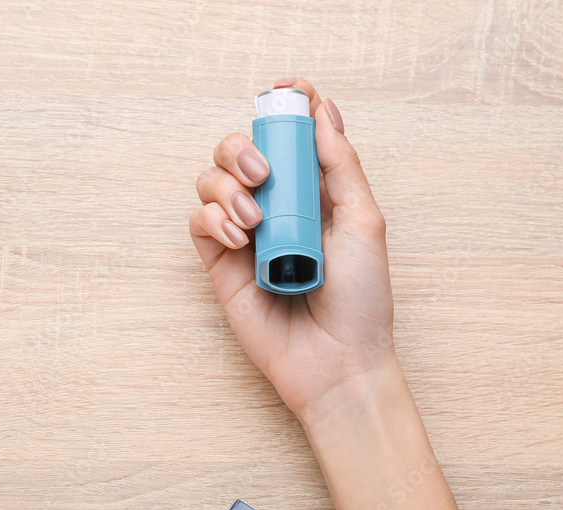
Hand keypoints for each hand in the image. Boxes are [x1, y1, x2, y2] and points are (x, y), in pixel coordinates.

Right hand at [189, 77, 396, 426]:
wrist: (339, 363)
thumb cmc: (362, 299)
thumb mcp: (364, 221)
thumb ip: (341, 165)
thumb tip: (325, 110)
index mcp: (315, 194)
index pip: (291, 139)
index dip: (285, 110)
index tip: (285, 92)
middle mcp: (277, 209)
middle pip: (240, 150)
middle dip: (243, 146)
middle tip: (262, 172)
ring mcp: (247, 237)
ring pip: (211, 181)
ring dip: (226, 186)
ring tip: (254, 220)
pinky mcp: (222, 266)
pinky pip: (198, 223)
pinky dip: (212, 219)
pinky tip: (240, 238)